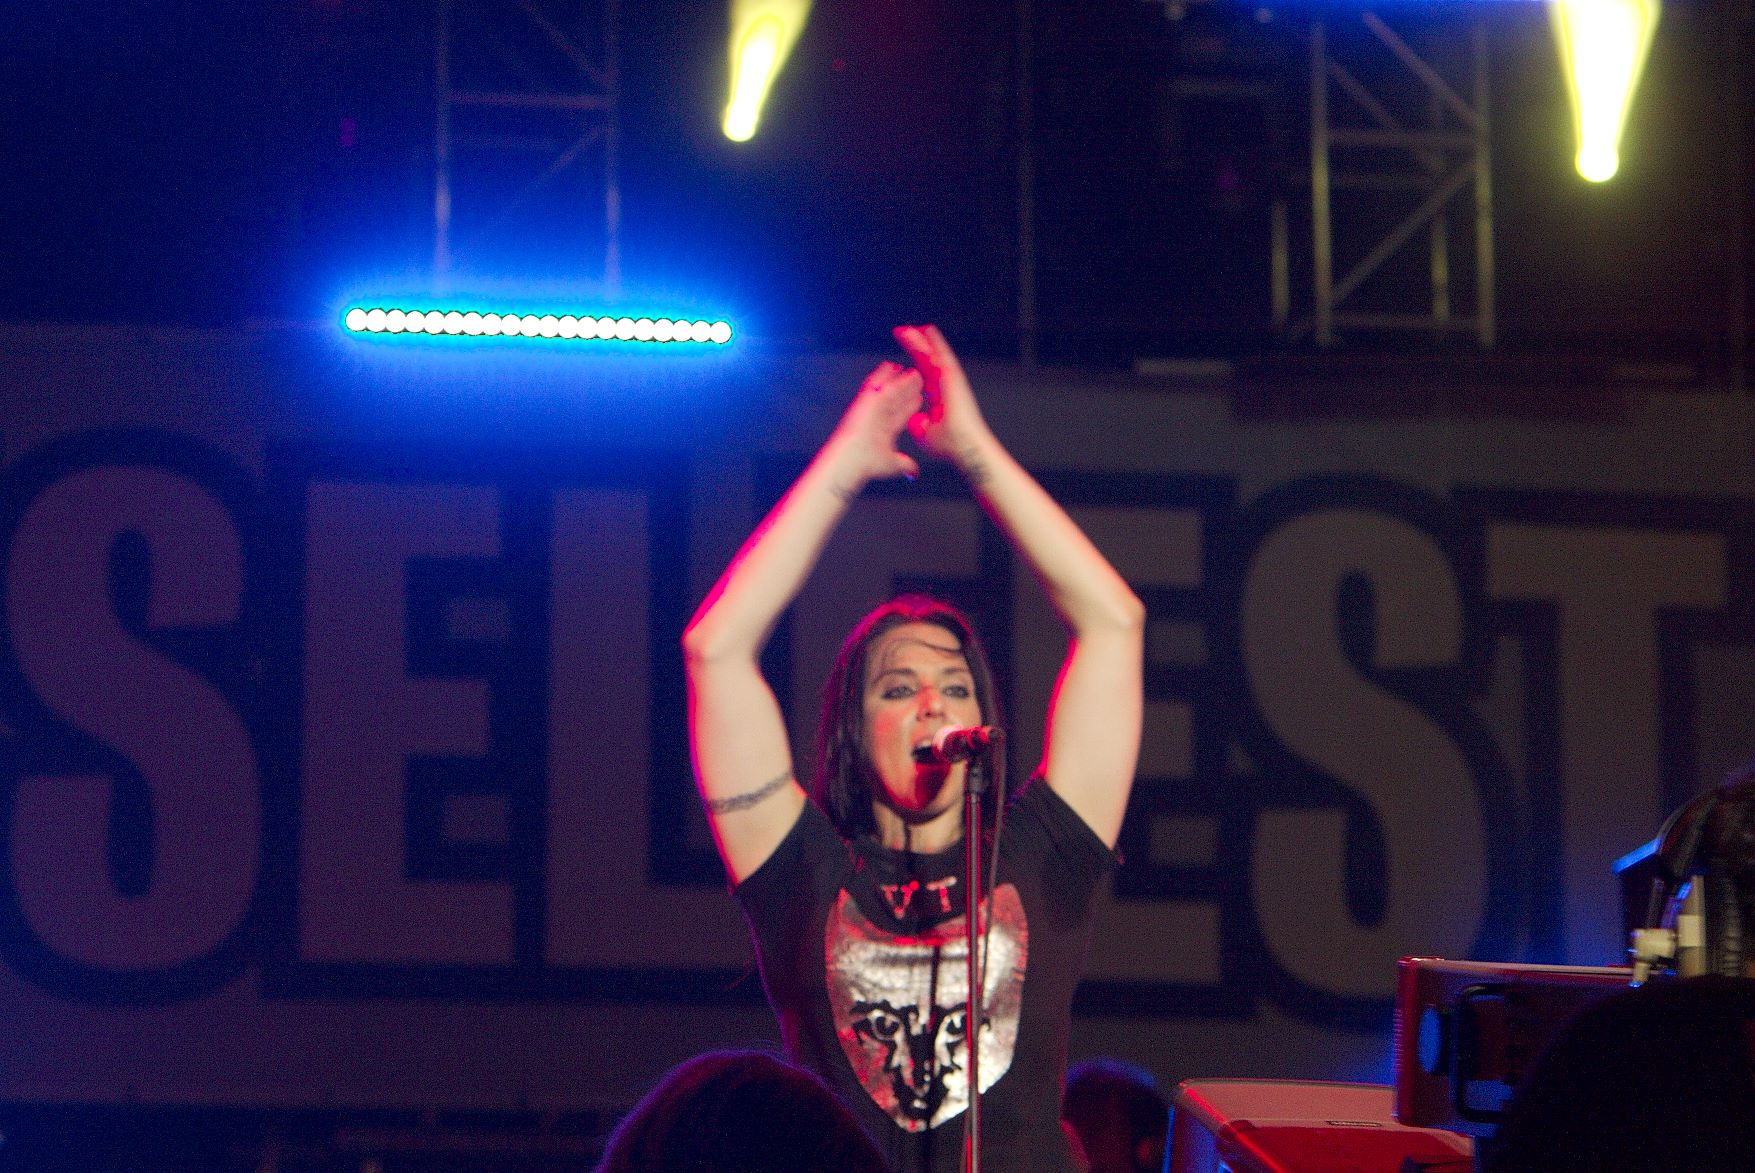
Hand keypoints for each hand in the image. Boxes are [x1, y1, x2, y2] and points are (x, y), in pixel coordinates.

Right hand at [830, 360, 922, 489]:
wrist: (852, 459)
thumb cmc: (867, 464)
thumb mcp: (893, 463)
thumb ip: (904, 465)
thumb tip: (913, 474)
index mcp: (884, 431)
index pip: (900, 415)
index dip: (910, 407)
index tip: (919, 398)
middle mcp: (878, 418)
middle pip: (896, 401)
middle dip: (907, 390)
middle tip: (918, 378)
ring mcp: (871, 408)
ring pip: (888, 391)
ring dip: (899, 381)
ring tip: (911, 371)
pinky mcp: (864, 401)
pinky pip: (874, 384)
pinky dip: (883, 375)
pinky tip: (892, 365)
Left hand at [893, 324, 992, 464]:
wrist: (964, 447)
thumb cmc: (949, 444)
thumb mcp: (923, 431)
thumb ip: (916, 421)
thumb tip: (911, 417)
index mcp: (938, 397)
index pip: (921, 376)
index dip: (910, 365)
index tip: (900, 358)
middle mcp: (944, 386)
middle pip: (926, 362)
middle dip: (913, 347)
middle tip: (902, 333)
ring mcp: (950, 381)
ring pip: (933, 355)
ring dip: (921, 341)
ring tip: (908, 329)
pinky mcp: (954, 378)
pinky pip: (943, 355)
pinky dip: (935, 342)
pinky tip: (926, 330)